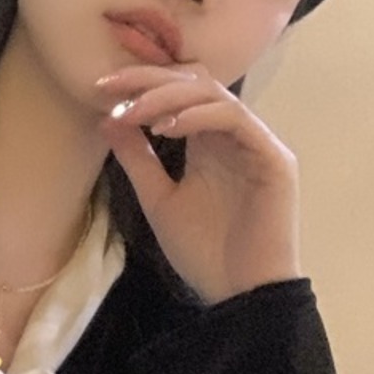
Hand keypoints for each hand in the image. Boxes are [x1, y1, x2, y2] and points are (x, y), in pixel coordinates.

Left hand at [98, 64, 300, 304]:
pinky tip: (166, 128)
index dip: (141, 83)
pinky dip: (198, 116)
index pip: (178, 93)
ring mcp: (256, 144)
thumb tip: (108, 120)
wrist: (239, 294)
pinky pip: (235, 120)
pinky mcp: (274, 159)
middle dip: (149, 79)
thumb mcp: (158, 200)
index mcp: (208, 143)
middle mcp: (233, 136)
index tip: (100, 88)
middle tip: (110, 87)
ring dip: (168, 96)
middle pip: (195, 82)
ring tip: (134, 112)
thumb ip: (138, 160)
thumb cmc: (204, 253)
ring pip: (214, 94)